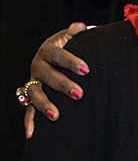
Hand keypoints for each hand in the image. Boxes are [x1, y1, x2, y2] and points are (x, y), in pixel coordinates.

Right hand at [25, 22, 88, 138]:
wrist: (52, 53)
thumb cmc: (66, 46)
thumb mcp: (70, 37)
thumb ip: (76, 32)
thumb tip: (82, 26)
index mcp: (48, 50)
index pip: (59, 55)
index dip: (71, 62)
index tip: (86, 70)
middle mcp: (38, 66)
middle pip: (49, 77)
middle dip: (63, 86)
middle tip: (80, 94)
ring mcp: (33, 81)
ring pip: (35, 94)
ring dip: (45, 105)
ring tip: (56, 115)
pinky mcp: (30, 95)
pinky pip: (27, 109)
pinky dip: (29, 122)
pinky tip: (31, 134)